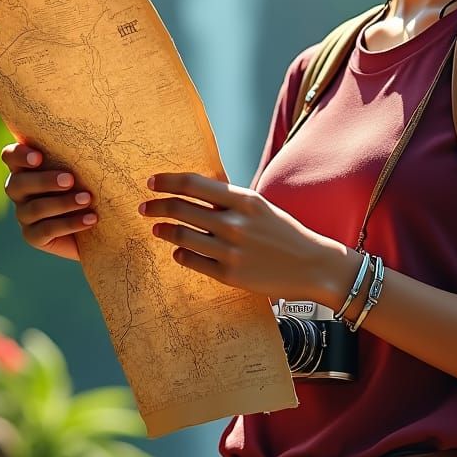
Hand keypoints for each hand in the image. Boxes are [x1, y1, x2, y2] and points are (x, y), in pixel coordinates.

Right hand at [1, 142, 97, 261]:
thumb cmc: (99, 184)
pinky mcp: (34, 236)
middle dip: (44, 181)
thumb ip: (90, 151)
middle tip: (71, 180)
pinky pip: (46, 230)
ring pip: (34, 208)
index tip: (39, 157)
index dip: (19, 155)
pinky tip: (91, 219)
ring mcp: (25, 215)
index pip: (11, 156)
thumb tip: (111, 128)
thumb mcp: (94, 167)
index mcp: (29, 167)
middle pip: (18, 184)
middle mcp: (21, 191)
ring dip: (62, 203)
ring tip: (87, 199)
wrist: (105, 224)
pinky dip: (70, 223)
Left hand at [141, 173, 347, 302]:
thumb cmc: (283, 232)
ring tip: (157, 229)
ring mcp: (230, 250)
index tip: (151, 182)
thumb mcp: (259, 207)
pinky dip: (179, 253)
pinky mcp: (229, 274)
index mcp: (244, 200)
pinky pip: (191, 261)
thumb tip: (193, 189)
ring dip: (163, 230)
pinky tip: (178, 250)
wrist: (311, 265)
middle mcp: (235, 223)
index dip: (167, 181)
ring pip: (180, 236)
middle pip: (181, 209)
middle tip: (145, 207)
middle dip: (156, 206)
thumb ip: (229, 199)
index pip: (194, 184)